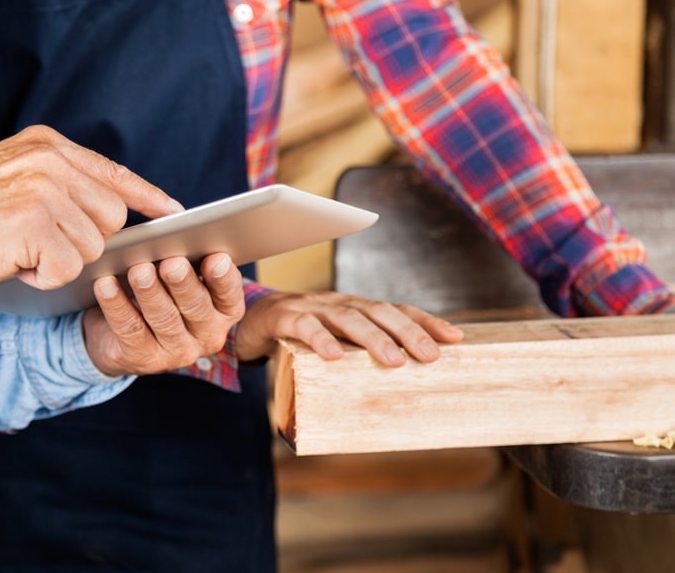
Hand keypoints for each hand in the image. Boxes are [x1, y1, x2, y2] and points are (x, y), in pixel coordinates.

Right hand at [0, 125, 181, 290]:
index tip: (173, 211)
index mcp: (47, 145)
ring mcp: (44, 190)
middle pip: (111, 216)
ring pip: (92, 246)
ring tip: (19, 248)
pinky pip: (68, 267)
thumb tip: (114, 209)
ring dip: (60, 260)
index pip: (113, 171)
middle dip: (85, 240)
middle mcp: (51, 161)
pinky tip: (14, 262)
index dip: (147, 195)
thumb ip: (61, 181)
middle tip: (38, 240)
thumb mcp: (14, 175)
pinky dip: (43, 276)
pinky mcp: (35, 224)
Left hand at [82, 253, 244, 375]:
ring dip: (150, 293)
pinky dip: (116, 304)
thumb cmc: (159, 290)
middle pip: (197, 308)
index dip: (223, 278)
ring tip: (138, 270)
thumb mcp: (176, 273)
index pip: (230, 295)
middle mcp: (207, 335)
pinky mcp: (144, 360)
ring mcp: (177, 353)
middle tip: (172, 263)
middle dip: (183, 284)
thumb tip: (174, 225)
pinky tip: (105, 285)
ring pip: (164, 320)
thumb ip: (184, 253)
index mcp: (223, 311)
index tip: (215, 257)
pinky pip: (130, 330)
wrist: (120, 335)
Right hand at [234, 291, 463, 365]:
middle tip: (430, 356)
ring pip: (347, 317)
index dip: (425, 321)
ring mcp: (311, 307)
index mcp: (354, 309)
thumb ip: (357, 362)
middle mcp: (337, 304)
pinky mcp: (282, 317)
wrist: (248, 322)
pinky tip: (334, 355)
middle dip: (408, 331)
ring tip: (393, 360)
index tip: (455, 338)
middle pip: (378, 311)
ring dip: (373, 337)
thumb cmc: (298, 339)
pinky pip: (303, 325)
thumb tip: (395, 400)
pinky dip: (319, 339)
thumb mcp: (332, 346)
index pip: (396, 309)